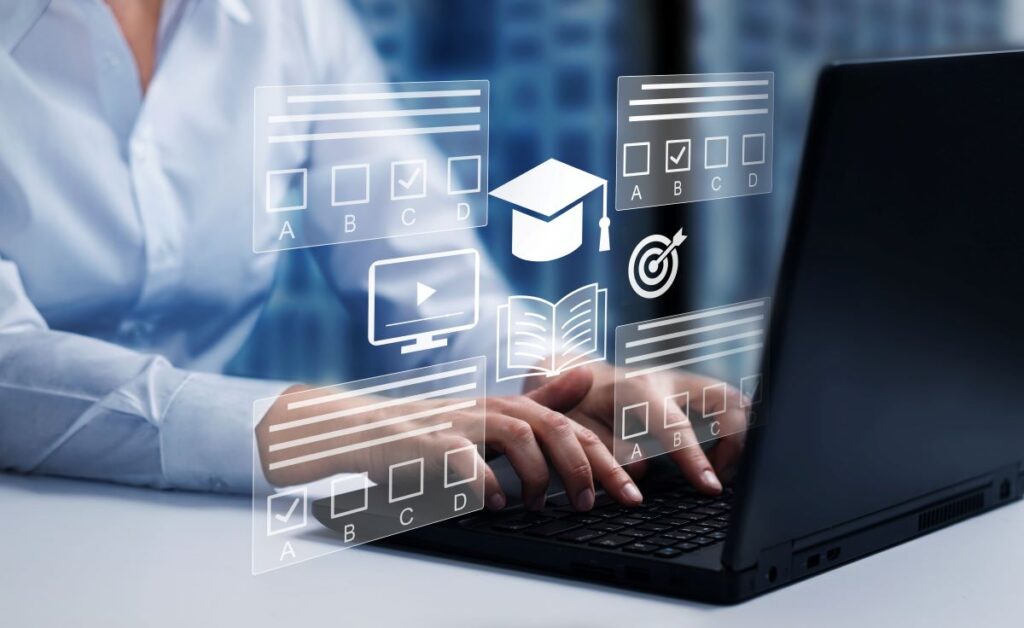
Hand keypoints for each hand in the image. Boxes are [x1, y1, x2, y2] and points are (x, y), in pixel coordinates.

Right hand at [255, 368, 643, 511]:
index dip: (606, 458)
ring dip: (537, 477)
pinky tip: (493, 503)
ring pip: (520, 438)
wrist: (361, 431)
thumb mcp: (489, 419)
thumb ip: (537, 400)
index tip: (630, 492)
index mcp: (508, 405)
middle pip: (556, 429)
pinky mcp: (429, 442)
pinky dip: (487, 485)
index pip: (572, 426)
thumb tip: (585, 375)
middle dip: (585, 469)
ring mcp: (459, 422)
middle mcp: (489, 407)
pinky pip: (468, 461)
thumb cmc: (429, 434)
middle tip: (593, 505)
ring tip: (538, 505)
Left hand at [545, 362, 749, 494]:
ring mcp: (683, 381)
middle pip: (724, 400)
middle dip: (736, 440)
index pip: (677, 426)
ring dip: (739, 435)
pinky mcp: (691, 388)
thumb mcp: (579, 428)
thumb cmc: (574, 405)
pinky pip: (726, 404)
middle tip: (719, 476)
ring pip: (733, 398)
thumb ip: (608, 450)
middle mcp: (667, 379)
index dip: (695, 459)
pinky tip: (719, 457)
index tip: (711, 487)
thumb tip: (640, 472)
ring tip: (720, 469)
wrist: (573, 373)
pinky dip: (734, 429)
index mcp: (636, 389)